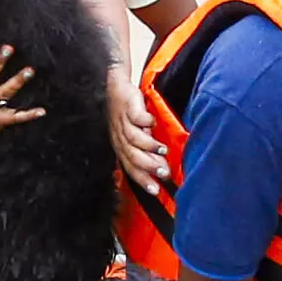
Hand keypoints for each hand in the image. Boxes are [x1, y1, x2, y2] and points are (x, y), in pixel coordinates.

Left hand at [106, 64, 169, 190]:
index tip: (156, 191)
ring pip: (134, 139)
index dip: (143, 180)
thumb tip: (162, 170)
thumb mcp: (132, 137)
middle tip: (164, 172)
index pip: (130, 168)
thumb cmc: (127, 117)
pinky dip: (146, 122)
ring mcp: (124, 122)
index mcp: (121, 147)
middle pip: (132, 156)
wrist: (117, 89)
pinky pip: (137, 118)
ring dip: (149, 146)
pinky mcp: (129, 108)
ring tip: (164, 150)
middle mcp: (120, 137)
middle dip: (149, 166)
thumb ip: (144, 152)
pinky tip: (155, 124)